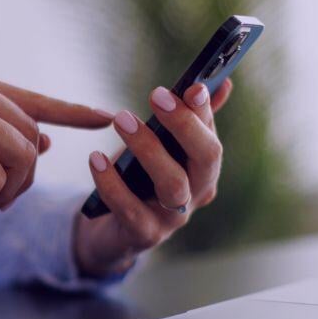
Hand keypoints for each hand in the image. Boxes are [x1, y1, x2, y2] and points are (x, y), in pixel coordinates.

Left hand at [74, 79, 232, 277]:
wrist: (112, 232)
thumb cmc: (139, 182)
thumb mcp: (162, 148)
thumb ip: (188, 118)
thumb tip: (222, 84)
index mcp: (204, 168)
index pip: (212, 133)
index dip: (204, 110)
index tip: (192, 86)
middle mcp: (198, 193)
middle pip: (206, 158)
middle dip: (184, 124)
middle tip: (156, 95)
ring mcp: (174, 217)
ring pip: (173, 183)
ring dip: (148, 148)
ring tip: (121, 119)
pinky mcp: (145, 234)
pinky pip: (129, 208)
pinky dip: (111, 182)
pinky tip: (95, 158)